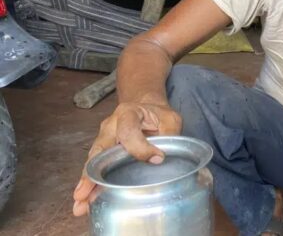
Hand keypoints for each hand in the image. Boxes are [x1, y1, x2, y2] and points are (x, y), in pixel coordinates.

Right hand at [72, 101, 181, 215]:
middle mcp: (110, 126)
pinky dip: (92, 185)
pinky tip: (86, 201)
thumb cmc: (158, 115)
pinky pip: (97, 169)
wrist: (147, 109)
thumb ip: (169, 136)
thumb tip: (164, 159)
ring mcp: (104, 139)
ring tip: (81, 204)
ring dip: (87, 184)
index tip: (157, 159)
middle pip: (100, 150)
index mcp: (128, 113)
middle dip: (91, 173)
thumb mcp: (169, 119)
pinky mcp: (104, 152)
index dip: (141, 148)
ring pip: (93, 163)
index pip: (129, 132)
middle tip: (84, 193)